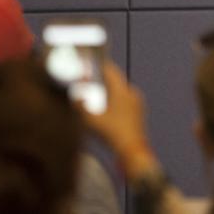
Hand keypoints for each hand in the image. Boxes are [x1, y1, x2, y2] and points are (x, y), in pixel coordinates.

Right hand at [83, 61, 157, 178]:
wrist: (132, 150)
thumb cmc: (111, 134)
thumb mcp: (90, 120)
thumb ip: (80, 106)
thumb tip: (75, 96)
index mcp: (122, 91)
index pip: (110, 71)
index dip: (99, 65)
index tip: (91, 62)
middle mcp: (132, 94)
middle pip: (116, 80)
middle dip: (103, 78)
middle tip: (91, 77)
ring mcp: (137, 103)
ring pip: (121, 91)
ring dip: (109, 90)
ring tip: (96, 92)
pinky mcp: (138, 113)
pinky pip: (125, 100)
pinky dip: (115, 100)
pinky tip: (107, 108)